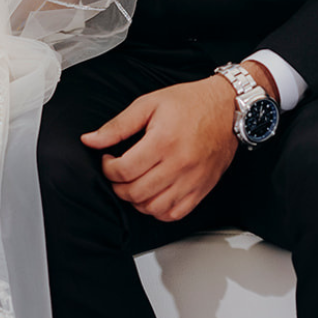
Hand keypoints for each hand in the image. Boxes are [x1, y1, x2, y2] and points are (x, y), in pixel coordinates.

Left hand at [81, 76, 238, 221]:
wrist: (227, 108)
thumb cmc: (189, 102)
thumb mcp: (149, 103)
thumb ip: (118, 125)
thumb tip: (90, 140)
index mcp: (163, 141)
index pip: (124, 170)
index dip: (108, 168)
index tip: (108, 159)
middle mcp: (178, 164)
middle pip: (135, 192)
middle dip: (118, 185)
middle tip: (118, 172)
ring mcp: (192, 180)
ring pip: (153, 208)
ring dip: (136, 200)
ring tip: (134, 182)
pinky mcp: (201, 189)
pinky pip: (174, 214)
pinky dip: (158, 210)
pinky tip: (153, 194)